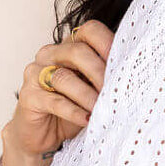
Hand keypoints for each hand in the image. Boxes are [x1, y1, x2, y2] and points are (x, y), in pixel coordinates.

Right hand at [5, 20, 115, 157]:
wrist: (41, 135)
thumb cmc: (71, 109)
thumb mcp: (92, 89)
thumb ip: (106, 77)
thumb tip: (136, 74)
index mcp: (69, 46)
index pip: (90, 30)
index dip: (109, 44)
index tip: (125, 65)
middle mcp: (50, 54)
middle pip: (77, 51)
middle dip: (99, 72)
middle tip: (114, 91)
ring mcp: (35, 73)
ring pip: (64, 77)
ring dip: (88, 95)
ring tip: (103, 109)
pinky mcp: (29, 96)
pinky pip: (54, 101)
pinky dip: (74, 111)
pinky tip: (88, 119)